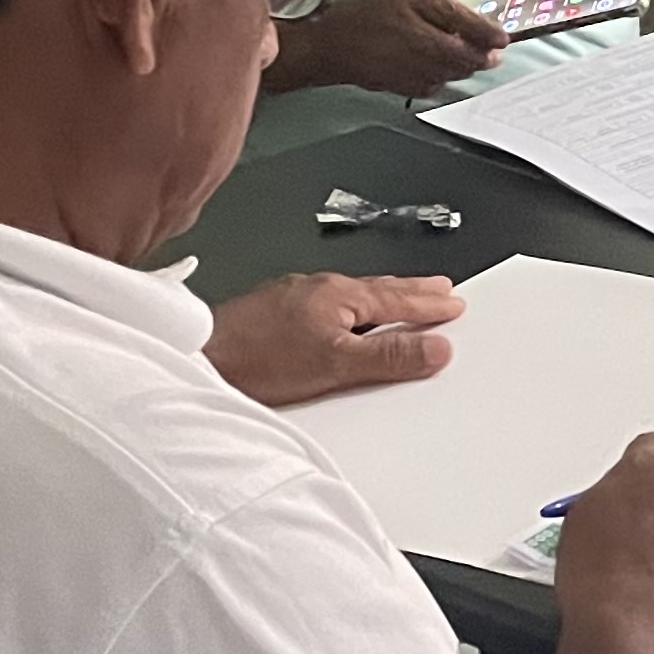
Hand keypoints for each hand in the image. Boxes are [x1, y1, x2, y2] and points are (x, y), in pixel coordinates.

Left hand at [204, 272, 464, 405]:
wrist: (199, 359)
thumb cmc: (255, 359)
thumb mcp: (335, 364)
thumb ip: (389, 357)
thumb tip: (436, 347)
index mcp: (340, 296)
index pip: (398, 300)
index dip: (430, 304)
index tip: (454, 304)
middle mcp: (318, 289)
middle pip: (378, 289)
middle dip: (413, 291)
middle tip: (441, 290)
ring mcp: (295, 297)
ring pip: (352, 295)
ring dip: (383, 298)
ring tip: (401, 300)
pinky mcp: (275, 312)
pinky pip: (327, 303)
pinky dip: (350, 308)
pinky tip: (343, 317)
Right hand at [288, 0, 507, 95]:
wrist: (337, 43)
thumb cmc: (376, 7)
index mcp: (417, 0)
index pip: (464, 20)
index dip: (489, 31)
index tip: (503, 37)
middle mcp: (414, 35)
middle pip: (465, 54)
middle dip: (484, 54)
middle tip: (493, 51)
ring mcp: (410, 65)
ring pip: (456, 72)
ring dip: (467, 65)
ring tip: (464, 53)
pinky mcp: (406, 85)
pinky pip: (440, 84)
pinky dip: (446, 75)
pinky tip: (437, 64)